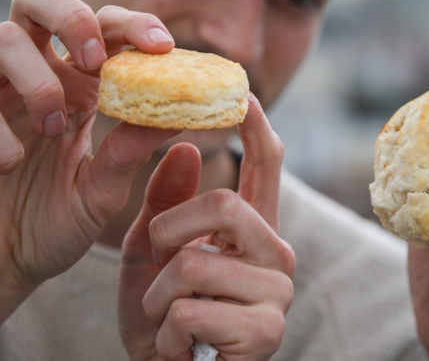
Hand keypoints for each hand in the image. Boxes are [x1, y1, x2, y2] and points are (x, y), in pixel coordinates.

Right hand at [0, 0, 177, 359]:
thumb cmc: (52, 225)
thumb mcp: (102, 191)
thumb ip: (131, 152)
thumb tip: (175, 113)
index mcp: (73, 86)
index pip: (99, 28)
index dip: (130, 24)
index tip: (162, 46)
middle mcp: (29, 79)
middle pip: (37, 0)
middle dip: (72, 15)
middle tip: (96, 61)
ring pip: (1, 38)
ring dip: (39, 80)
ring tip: (54, 129)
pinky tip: (9, 165)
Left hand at [119, 94, 294, 360]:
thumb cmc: (162, 312)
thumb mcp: (151, 251)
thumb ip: (167, 202)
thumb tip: (184, 146)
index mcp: (254, 229)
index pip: (267, 167)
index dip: (257, 128)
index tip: (243, 94)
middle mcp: (277, 254)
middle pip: (225, 204)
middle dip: (170, 230)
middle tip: (158, 259)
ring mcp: (276, 294)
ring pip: (196, 263)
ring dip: (159, 296)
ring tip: (168, 318)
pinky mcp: (265, 333)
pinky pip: (191, 312)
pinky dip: (165, 332)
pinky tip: (178, 347)